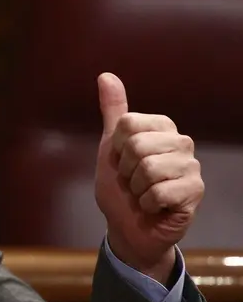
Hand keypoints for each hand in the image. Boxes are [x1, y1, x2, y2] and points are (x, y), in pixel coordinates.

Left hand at [94, 73, 203, 282]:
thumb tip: (105, 75)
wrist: (128, 227)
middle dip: (125, 170)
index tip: (121, 162)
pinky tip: (154, 207)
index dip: (115, 149)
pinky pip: (159, 192)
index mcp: (161, 127)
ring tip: (143, 194)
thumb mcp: (110, 147)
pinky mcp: (195, 191)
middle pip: (136, 145)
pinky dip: (147, 204)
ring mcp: (191, 166)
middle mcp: (181, 142)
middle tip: (132, 182)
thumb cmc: (120, 187)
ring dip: (136, 189)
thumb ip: (113, 111)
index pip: (127, 124)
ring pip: (148, 169)